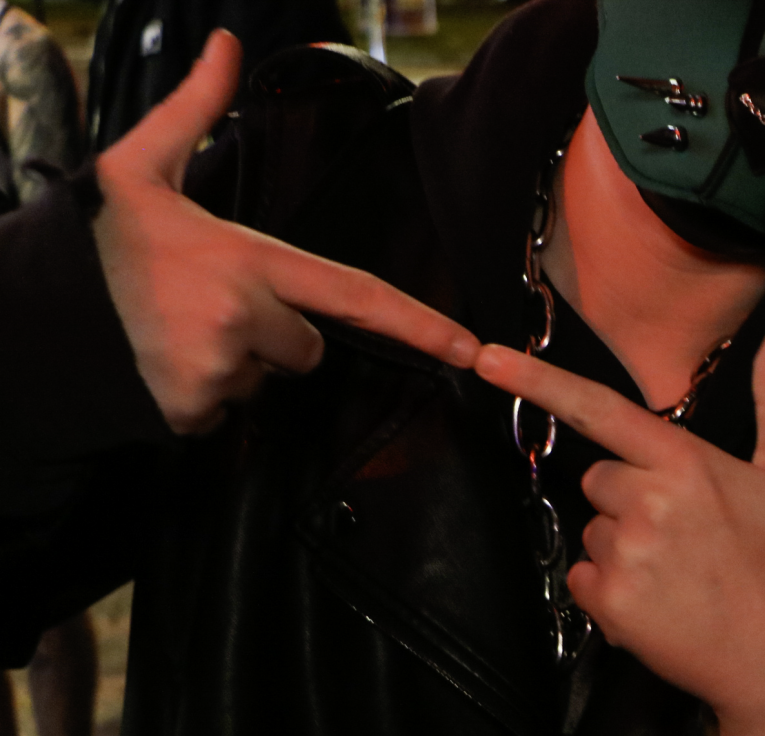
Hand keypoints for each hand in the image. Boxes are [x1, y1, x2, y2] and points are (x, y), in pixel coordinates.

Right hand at [94, 30, 478, 434]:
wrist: (39, 318)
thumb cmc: (102, 243)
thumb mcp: (139, 168)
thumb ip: (192, 111)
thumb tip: (224, 46)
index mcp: (245, 261)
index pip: (355, 293)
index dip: (420, 323)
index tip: (469, 347)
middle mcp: (240, 317)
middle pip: (311, 347)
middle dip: (277, 333)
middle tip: (209, 306)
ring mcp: (217, 368)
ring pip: (268, 379)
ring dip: (238, 363)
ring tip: (181, 331)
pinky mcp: (195, 409)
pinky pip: (231, 409)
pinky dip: (206, 393)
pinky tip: (168, 361)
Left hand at [474, 327, 764, 735]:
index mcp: (687, 462)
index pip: (599, 409)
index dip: (537, 380)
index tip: (487, 356)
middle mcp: (649, 502)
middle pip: (598, 478)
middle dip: (629, 501)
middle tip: (687, 537)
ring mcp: (627, 554)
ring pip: (593, 530)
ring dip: (623, 551)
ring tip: (681, 578)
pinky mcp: (611, 603)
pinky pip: (584, 579)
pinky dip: (612, 594)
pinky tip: (660, 606)